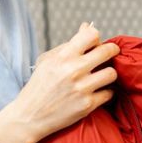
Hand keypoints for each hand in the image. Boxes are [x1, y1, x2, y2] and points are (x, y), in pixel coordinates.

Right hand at [6, 22, 119, 142]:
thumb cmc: (39, 86)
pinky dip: (105, 92)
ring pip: (112, 73)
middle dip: (112, 52)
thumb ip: (69, 44)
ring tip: (102, 77)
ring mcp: (82, 88)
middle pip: (107, 51)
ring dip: (109, 74)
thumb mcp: (48, 61)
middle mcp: (73, 70)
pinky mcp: (87, 105)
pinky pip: (109, 93)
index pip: (92, 35)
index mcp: (63, 56)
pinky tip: (97, 92)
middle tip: (110, 55)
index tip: (96, 44)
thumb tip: (87, 26)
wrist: (30, 116)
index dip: (97, 38)